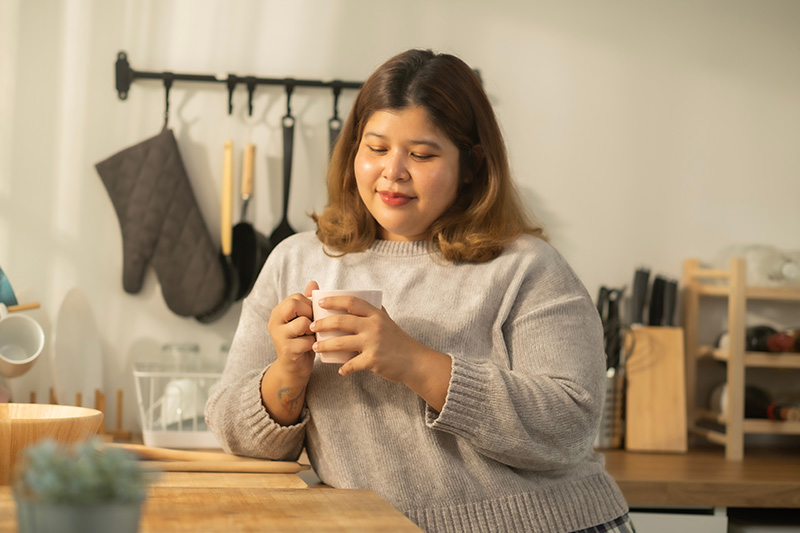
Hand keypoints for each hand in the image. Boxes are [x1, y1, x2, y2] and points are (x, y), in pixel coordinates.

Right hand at [267, 280, 318, 379]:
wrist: (294, 369)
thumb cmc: (301, 341)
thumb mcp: (304, 319)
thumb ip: (307, 302)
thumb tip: (313, 283)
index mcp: (278, 313)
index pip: (295, 297)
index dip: (309, 305)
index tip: (312, 316)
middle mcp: (274, 322)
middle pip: (294, 305)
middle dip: (310, 314)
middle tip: (313, 326)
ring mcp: (279, 337)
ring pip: (303, 323)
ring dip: (313, 330)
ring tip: (312, 337)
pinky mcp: (286, 351)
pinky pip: (307, 341)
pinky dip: (314, 344)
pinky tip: (313, 348)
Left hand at [310, 295, 439, 383]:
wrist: (415, 361)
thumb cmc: (399, 341)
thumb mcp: (388, 322)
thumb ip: (375, 312)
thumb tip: (360, 303)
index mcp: (376, 314)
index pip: (351, 302)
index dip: (334, 300)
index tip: (319, 303)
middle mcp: (374, 326)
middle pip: (341, 321)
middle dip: (322, 324)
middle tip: (311, 327)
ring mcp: (373, 343)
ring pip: (341, 342)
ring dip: (325, 345)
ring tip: (315, 347)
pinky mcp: (372, 360)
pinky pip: (351, 364)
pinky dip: (344, 369)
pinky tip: (340, 370)